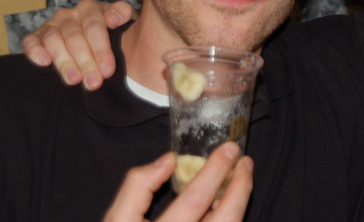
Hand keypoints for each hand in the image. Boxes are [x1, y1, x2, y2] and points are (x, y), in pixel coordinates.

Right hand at [21, 0, 136, 89]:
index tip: (108, 70)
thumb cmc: (114, 32)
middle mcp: (69, 15)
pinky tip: (44, 62)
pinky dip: (34, 50)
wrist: (101, 37)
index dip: (101, 49)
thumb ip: (123, 13)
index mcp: (90, 8)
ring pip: (53, 40)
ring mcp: (52, 25)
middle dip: (85, 61)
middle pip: (74, 37)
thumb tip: (112, 19)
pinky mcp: (37, 37)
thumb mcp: (125, 21)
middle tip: (94, 82)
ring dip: (64, 61)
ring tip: (74, 80)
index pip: (94, 27)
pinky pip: (30, 41)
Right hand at [104, 142, 252, 221]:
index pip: (196, 199)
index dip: (215, 171)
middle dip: (241, 186)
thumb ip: (137, 186)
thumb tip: (170, 160)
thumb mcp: (118, 220)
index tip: (228, 149)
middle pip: (226, 218)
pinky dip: (230, 219)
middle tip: (246, 162)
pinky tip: (227, 206)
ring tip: (240, 181)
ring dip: (240, 204)